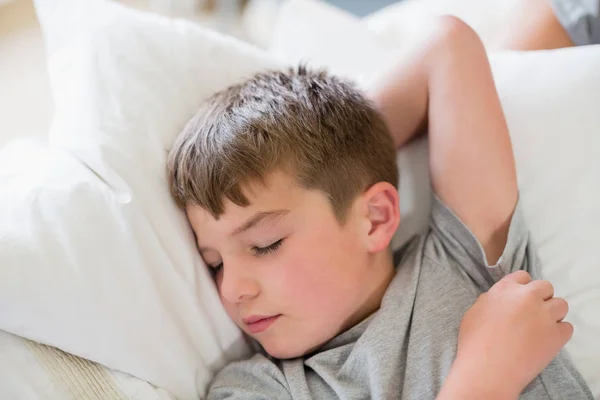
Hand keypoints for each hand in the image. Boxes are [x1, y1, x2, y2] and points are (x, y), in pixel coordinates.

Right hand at [448, 271, 572, 398]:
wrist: (487, 370)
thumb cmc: (474, 343)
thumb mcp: (473, 313)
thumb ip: (490, 301)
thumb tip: (498, 301)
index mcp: (505, 289)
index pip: (523, 276)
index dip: (523, 287)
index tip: (521, 299)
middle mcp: (527, 297)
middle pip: (546, 287)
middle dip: (541, 298)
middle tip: (532, 314)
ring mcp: (544, 315)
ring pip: (561, 305)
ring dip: (553, 314)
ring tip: (541, 328)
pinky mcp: (556, 336)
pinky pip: (567, 328)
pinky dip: (559, 333)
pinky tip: (546, 341)